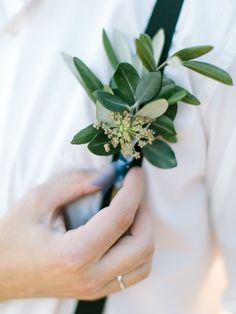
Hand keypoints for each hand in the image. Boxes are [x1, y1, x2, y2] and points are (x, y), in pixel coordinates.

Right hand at [0, 167, 154, 299]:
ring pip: (143, 262)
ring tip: (127, 211)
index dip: (133, 189)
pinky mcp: (96, 291)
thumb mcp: (38, 200)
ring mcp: (95, 288)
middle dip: (143, 212)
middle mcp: (90, 277)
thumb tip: (108, 175)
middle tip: (131, 192)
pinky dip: (137, 249)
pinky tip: (121, 232)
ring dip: (143, 231)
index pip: (120, 218)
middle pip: (142, 244)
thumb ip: (76, 184)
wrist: (0, 272)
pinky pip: (133, 273)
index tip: (134, 172)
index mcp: (74, 254)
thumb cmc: (13, 236)